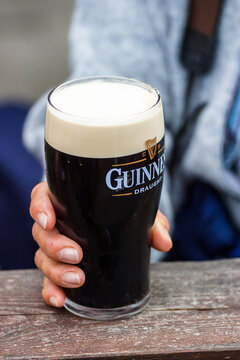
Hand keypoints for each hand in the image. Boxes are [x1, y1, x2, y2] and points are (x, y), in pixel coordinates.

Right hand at [30, 182, 171, 307]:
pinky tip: (61, 300)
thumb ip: (152, 222)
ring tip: (77, 279)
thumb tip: (164, 242)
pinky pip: (48, 280)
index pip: (42, 198)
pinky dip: (51, 290)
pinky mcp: (59, 269)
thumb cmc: (123, 215)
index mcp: (66, 201)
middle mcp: (56, 225)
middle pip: (41, 233)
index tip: (50, 220)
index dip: (40, 208)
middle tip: (76, 254)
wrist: (123, 230)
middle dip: (54, 245)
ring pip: (42, 257)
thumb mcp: (137, 213)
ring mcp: (54, 248)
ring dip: (55, 270)